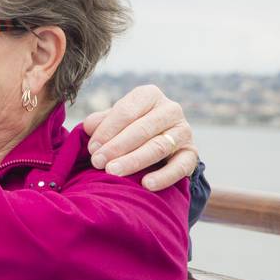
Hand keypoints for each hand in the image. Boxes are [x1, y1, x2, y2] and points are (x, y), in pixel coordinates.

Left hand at [83, 84, 198, 190]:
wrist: (161, 146)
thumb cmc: (129, 129)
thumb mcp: (114, 121)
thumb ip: (101, 122)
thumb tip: (87, 127)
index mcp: (149, 95)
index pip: (126, 110)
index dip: (107, 130)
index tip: (92, 148)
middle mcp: (170, 110)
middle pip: (142, 129)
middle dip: (117, 146)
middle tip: (98, 162)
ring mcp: (184, 131)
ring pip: (158, 147)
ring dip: (134, 161)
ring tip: (113, 172)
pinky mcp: (191, 154)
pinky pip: (180, 166)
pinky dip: (163, 176)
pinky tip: (146, 184)